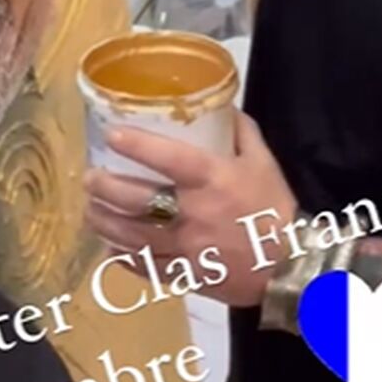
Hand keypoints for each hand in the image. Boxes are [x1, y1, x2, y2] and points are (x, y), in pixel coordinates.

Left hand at [83, 113, 297, 307]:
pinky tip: (110, 250)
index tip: (112, 135)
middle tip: (89, 179)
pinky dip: (124, 259)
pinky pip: (147, 267)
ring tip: (89, 211)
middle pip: (137, 200)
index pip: (168, 158)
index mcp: (212, 180)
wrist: (291, 265)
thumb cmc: (274, 208)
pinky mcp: (185, 275)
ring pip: (133, 236)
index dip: (137, 145)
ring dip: (105, 223)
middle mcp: (192, 212)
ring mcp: (186, 247)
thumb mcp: (263, 162)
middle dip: (106, 188)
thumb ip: (242, 132)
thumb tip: (222, 106)